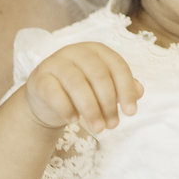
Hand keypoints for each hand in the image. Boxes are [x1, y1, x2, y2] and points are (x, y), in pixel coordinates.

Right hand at [25, 43, 143, 134]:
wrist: (47, 99)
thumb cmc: (82, 91)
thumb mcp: (104, 88)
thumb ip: (122, 87)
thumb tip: (139, 91)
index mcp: (96, 50)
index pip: (117, 66)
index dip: (126, 89)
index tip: (131, 112)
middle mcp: (76, 52)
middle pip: (98, 75)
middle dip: (109, 103)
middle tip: (113, 125)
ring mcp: (55, 63)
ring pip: (77, 84)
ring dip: (91, 110)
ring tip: (99, 129)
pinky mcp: (39, 79)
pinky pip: (54, 93)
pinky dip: (66, 108)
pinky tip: (74, 121)